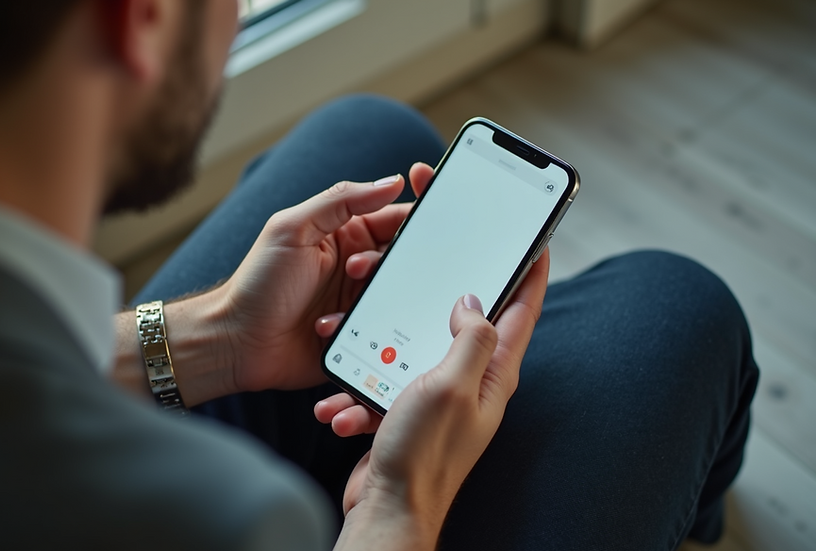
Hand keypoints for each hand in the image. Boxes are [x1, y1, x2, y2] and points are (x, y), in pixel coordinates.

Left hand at [216, 163, 435, 393]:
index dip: (418, 213)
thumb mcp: (292, 229)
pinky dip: (364, 329)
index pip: (394, 217)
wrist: (236, 343)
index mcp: (346, 234)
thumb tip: (390, 182)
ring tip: (343, 300)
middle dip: (393, 262)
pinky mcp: (361, 337)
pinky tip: (328, 327)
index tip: (437, 212)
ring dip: (378, 297)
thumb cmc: (257, 282)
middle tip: (358, 270)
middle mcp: (359, 267)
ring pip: (399, 296)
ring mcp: (361, 303)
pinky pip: (384, 332)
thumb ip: (340, 201)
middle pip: (404, 258)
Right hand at [324, 251, 549, 549]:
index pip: (522, 314)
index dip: (531, 275)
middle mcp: (471, 383)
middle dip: (445, 297)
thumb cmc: (423, 455)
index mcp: (492, 374)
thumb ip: (470, 339)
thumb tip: (473, 302)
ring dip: (386, 349)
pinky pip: (386, 383)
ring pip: (416, 350)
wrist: (388, 507)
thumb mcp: (451, 385)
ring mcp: (440, 397)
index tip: (536, 244)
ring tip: (360, 351)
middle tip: (434, 266)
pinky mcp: (409, 410)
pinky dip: (364, 391)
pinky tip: (345, 405)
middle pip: (468, 324)